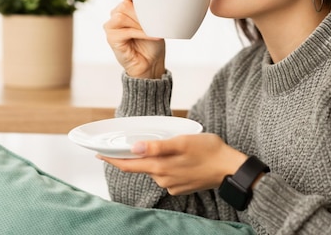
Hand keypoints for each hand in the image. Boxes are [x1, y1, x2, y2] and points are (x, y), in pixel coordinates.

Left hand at [99, 133, 247, 194]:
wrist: (230, 168)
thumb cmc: (209, 151)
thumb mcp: (182, 142)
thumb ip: (157, 146)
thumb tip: (134, 147)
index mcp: (160, 167)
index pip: (129, 165)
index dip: (113, 159)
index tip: (99, 154)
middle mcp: (163, 179)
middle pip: (141, 167)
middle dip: (135, 156)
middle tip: (136, 142)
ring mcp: (172, 185)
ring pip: (155, 170)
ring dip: (154, 160)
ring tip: (168, 146)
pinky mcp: (181, 187)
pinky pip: (167, 175)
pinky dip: (166, 166)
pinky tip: (179, 158)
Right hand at [103, 0, 165, 78]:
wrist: (150, 62)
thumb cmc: (152, 42)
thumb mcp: (154, 22)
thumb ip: (149, 11)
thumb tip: (154, 5)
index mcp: (128, 5)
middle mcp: (117, 13)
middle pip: (125, 4)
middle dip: (142, 13)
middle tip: (154, 22)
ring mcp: (112, 25)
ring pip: (122, 16)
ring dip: (141, 24)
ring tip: (152, 30)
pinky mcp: (111, 37)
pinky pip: (125, 31)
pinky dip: (141, 33)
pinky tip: (153, 36)